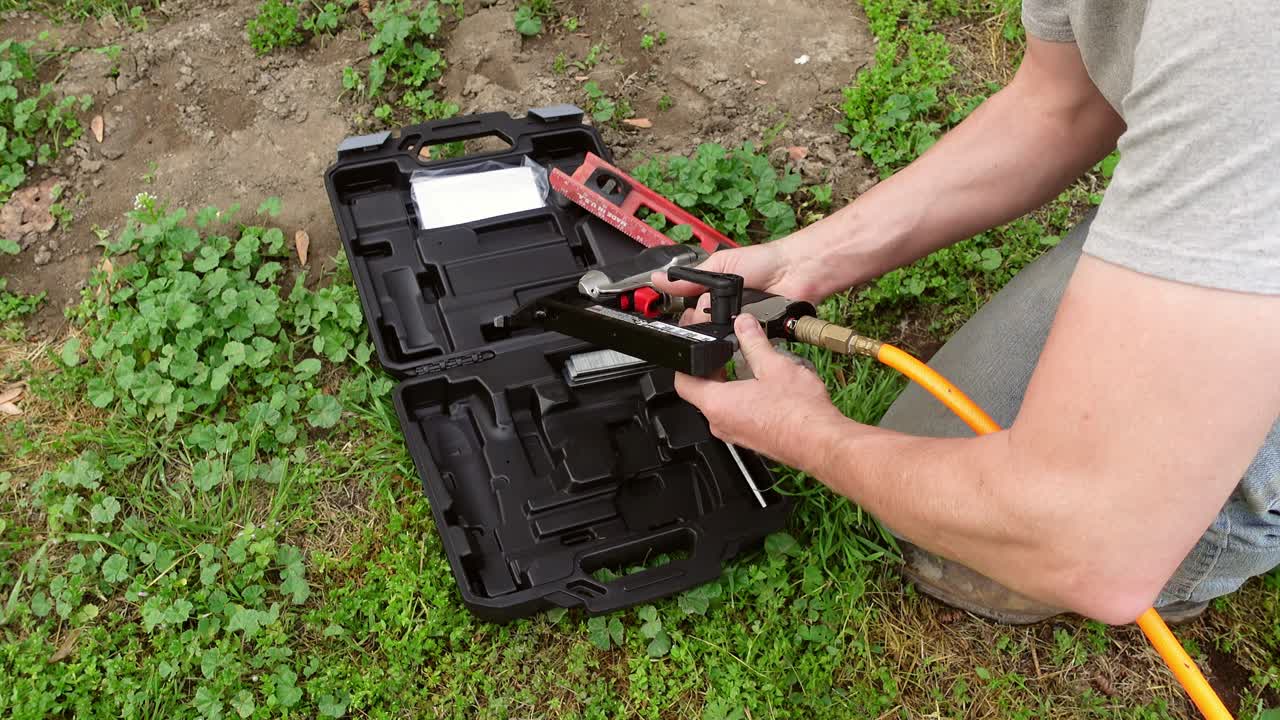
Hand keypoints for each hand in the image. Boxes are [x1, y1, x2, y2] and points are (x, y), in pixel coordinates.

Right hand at [651, 241, 822, 324]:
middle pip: (705, 330)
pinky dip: (741, 340)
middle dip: (703, 325)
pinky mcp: (757, 334)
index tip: (682, 318)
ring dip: (721, 333)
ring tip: (724, 323)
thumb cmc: (762, 262)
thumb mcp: (720, 265)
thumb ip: (691, 278)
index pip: (691, 315)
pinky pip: (744, 344)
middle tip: (706, 316)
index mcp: (715, 296)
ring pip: (722, 339)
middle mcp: (727, 313)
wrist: (795, 270)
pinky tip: (740, 333)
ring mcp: (742, 325)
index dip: (687, 318)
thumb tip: (659, 278)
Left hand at [674, 314, 846, 471]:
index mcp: (717, 404)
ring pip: (722, 402)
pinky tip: (763, 384)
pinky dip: (742, 396)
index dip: (684, 360)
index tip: (694, 345)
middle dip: (712, 366)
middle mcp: (721, 423)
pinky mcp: (751, 438)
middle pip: (702, 390)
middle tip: (725, 346)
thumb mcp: (774, 365)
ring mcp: (736, 433)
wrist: (822, 442)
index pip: (683, 381)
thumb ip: (754, 341)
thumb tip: (744, 324)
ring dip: (729, 380)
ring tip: (748, 362)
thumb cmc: (799, 413)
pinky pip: (737, 414)